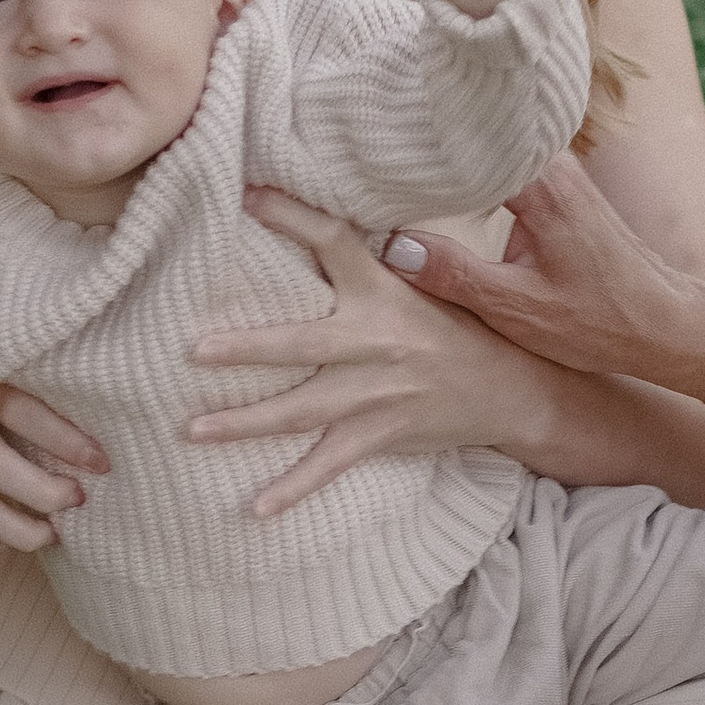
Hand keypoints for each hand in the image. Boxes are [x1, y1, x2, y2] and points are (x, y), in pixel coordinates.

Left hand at [189, 187, 576, 515]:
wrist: (512, 388)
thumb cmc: (457, 329)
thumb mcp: (424, 283)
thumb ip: (375, 260)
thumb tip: (318, 225)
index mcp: (384, 291)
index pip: (334, 241)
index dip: (291, 216)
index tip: (245, 196)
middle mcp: (376, 341)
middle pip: (301, 342)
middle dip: (247, 349)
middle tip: (193, 351)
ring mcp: (377, 393)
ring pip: (302, 410)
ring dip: (246, 422)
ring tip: (192, 429)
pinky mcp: (381, 434)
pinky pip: (330, 465)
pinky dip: (294, 488)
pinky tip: (256, 508)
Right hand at [381, 153, 704, 387]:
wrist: (666, 325)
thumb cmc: (602, 321)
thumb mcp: (518, 309)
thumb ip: (455, 275)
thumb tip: (393, 246)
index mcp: (539, 182)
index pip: (465, 139)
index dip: (415, 139)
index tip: (370, 143)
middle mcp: (550, 164)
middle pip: (473, 134)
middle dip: (425, 139)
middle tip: (369, 141)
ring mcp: (556, 173)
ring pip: (488, 148)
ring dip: (447, 155)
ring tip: (392, 155)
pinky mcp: (558, 190)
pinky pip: (502, 165)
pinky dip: (469, 172)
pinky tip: (436, 181)